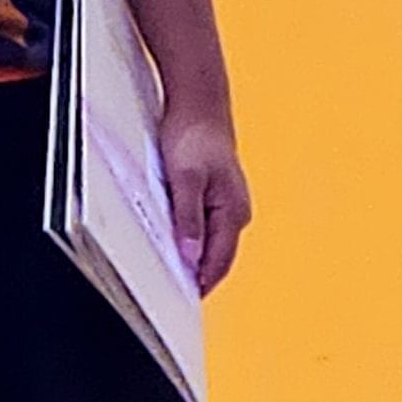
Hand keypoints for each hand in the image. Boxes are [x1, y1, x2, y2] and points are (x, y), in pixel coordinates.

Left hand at [158, 106, 251, 294]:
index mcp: (233, 211)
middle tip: (166, 290)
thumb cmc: (194, 133)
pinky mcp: (216, 193)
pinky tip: (173, 237)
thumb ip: (188, 220)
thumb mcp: (185, 179)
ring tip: (166, 267)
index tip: (175, 302)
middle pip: (215, 258)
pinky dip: (190, 237)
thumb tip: (190, 257)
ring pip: (209, 243)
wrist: (198, 99)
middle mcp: (236, 211)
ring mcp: (227, 202)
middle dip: (193, 275)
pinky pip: (204, 227)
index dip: (197, 285)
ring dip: (191, 256)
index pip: (217, 264)